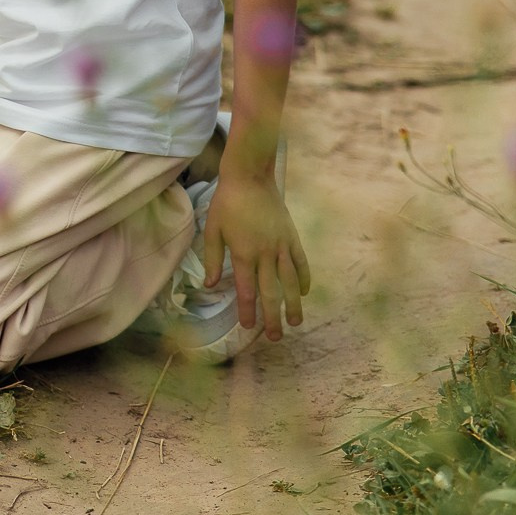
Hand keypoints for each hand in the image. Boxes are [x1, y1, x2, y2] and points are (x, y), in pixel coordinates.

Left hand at [202, 174, 310, 340]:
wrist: (250, 177)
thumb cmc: (227, 202)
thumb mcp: (212, 229)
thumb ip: (212, 258)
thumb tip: (210, 284)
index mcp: (244, 253)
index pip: (247, 290)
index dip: (248, 310)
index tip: (248, 327)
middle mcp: (265, 254)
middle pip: (271, 292)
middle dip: (273, 317)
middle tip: (276, 337)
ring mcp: (282, 246)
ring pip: (291, 282)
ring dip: (294, 304)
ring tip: (296, 322)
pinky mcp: (292, 237)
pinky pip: (301, 263)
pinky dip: (305, 279)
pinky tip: (305, 293)